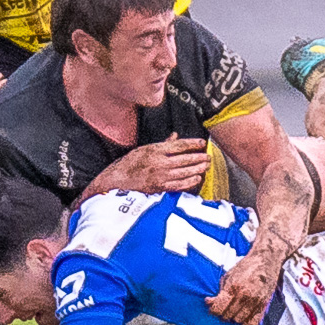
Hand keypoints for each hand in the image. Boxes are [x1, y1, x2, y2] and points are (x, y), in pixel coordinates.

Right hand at [88, 137, 209, 196]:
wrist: (116, 181)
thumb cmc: (128, 164)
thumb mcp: (143, 149)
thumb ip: (162, 144)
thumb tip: (175, 136)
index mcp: (155, 150)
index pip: (178, 145)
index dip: (192, 144)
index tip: (202, 143)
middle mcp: (159, 163)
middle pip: (185, 159)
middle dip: (199, 157)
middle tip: (208, 156)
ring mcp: (160, 176)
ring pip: (184, 172)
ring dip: (197, 169)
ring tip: (206, 166)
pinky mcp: (160, 188)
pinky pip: (179, 185)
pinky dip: (189, 182)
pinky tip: (197, 179)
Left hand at [206, 247, 279, 324]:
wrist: (265, 261)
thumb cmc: (245, 267)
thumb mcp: (228, 276)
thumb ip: (219, 291)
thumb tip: (209, 303)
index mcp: (233, 287)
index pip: (219, 308)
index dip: (213, 310)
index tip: (212, 307)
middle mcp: (244, 296)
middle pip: (228, 316)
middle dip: (222, 313)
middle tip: (223, 308)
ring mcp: (255, 301)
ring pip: (239, 321)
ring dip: (234, 318)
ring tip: (233, 311)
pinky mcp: (264, 305)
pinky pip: (253, 322)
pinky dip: (246, 322)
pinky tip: (243, 315)